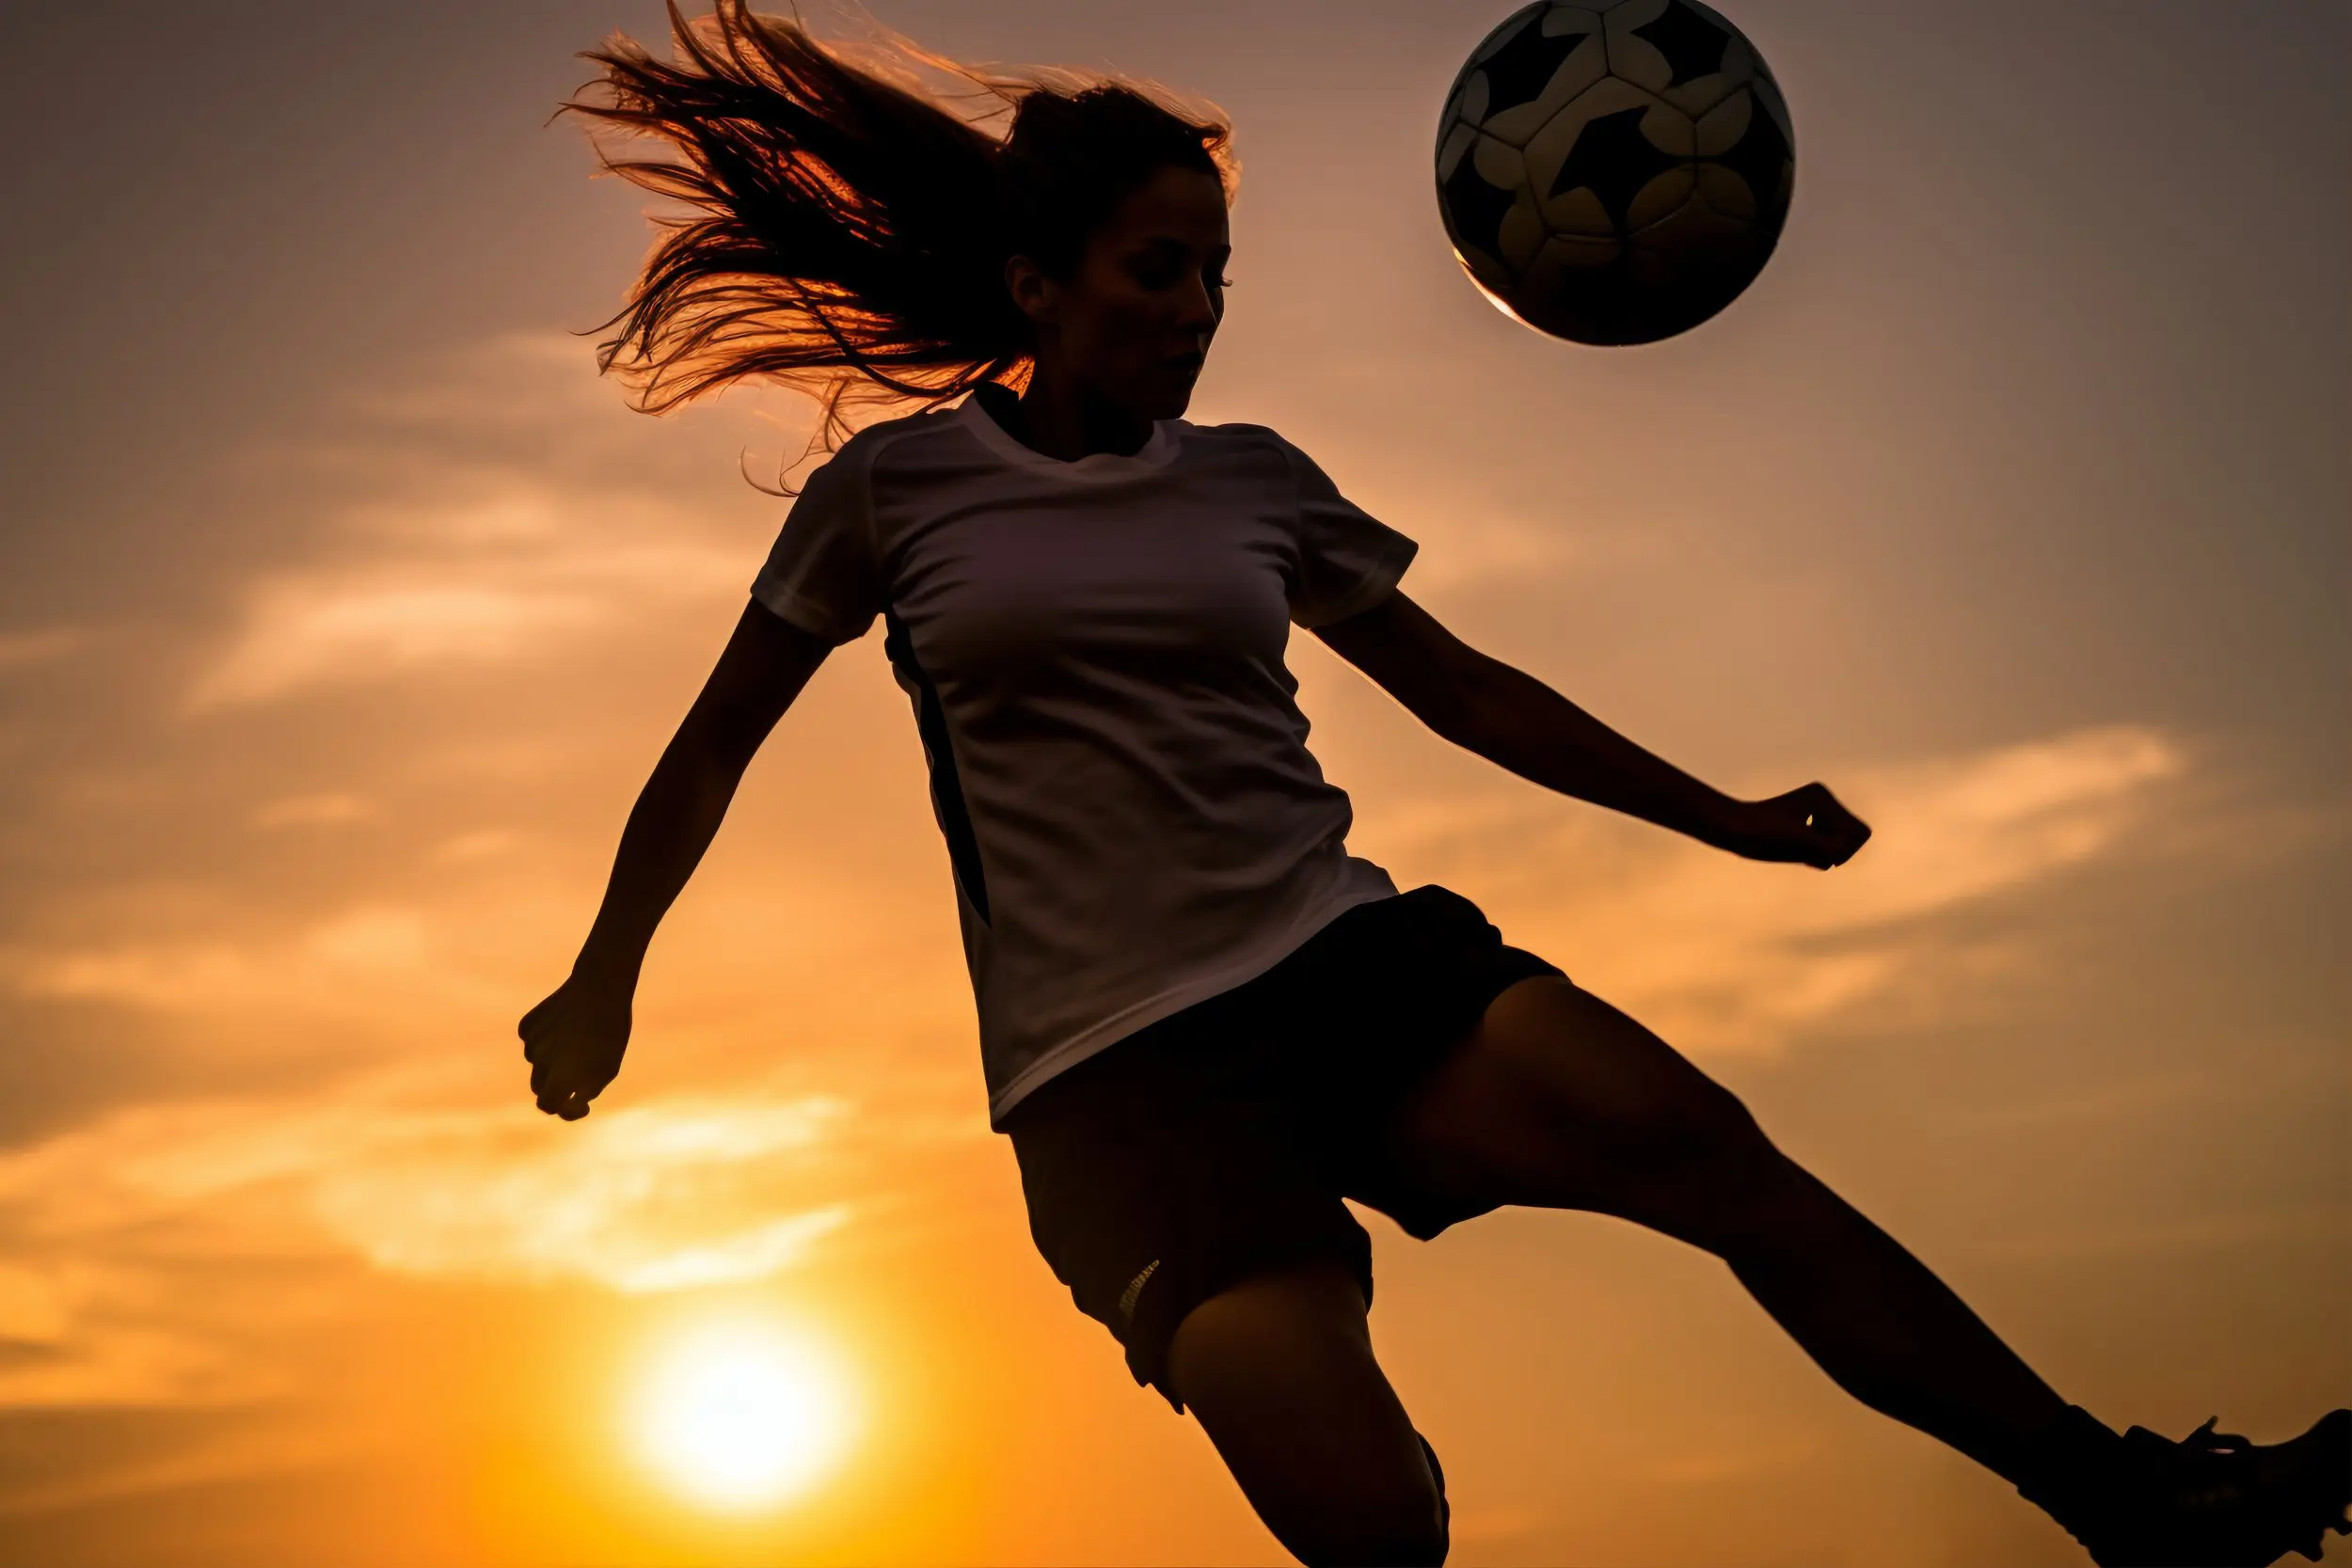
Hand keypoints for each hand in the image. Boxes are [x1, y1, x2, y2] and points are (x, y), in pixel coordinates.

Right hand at [518, 965, 633, 1119]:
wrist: (600, 988)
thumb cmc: (611, 1033)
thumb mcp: (609, 1068)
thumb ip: (587, 1091)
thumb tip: (570, 1101)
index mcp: (560, 1078)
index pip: (548, 1106)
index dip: (564, 1109)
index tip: (581, 1105)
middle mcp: (539, 1063)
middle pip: (540, 1087)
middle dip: (558, 1086)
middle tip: (579, 1074)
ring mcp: (530, 1043)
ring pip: (536, 1063)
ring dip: (552, 1060)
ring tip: (578, 1040)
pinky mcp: (527, 1026)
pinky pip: (532, 1041)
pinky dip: (544, 1039)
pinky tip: (563, 1025)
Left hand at [1717, 783, 1871, 868]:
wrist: (1733, 830)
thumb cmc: (1760, 833)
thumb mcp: (1798, 843)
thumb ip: (1827, 848)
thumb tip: (1840, 853)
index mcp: (1822, 797)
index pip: (1858, 830)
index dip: (1848, 849)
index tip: (1825, 855)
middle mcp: (1822, 801)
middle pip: (1853, 837)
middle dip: (1837, 851)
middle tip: (1810, 855)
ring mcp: (1815, 813)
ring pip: (1840, 846)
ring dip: (1825, 856)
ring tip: (1799, 853)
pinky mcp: (1806, 827)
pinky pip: (1827, 851)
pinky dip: (1816, 858)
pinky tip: (1797, 855)